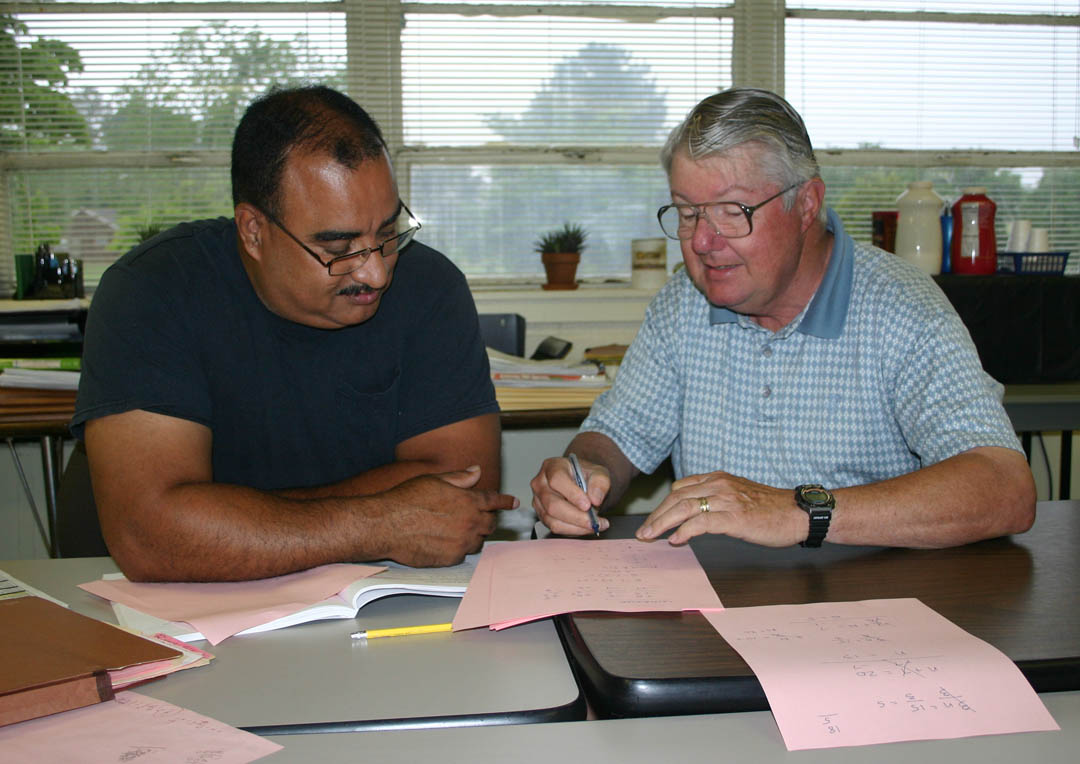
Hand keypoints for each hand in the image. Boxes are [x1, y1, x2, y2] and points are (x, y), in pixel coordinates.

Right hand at [379, 466, 517, 565]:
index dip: (505, 501)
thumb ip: (459, 478)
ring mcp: (462, 542)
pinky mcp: (451, 558)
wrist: (387, 525)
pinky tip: (442, 542)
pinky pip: (462, 555)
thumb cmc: (407, 499)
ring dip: (472, 535)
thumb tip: (476, 471)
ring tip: (453, 530)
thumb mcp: (434, 480)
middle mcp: (469, 521)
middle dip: (486, 519)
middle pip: (490, 523)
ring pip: (478, 541)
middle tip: (474, 517)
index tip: (513, 502)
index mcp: (468, 500)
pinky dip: (457, 549)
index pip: (494, 500)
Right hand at [530, 456, 610, 535]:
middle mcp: (540, 483)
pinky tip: (585, 528)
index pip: (557, 480)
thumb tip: (595, 499)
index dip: (572, 494)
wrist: (580, 483)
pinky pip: (554, 527)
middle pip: (552, 504)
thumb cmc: (586, 475)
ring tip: (594, 525)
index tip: (588, 505)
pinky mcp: (541, 515)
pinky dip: (572, 530)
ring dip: (575, 526)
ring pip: (552, 519)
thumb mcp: (598, 473)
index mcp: (552, 466)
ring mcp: (538, 500)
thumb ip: (600, 483)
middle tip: (594, 522)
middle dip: (576, 517)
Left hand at [635, 471, 806, 546]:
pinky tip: (676, 540)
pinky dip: (685, 531)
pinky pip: (702, 522)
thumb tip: (691, 517)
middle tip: (643, 532)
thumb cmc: (770, 508)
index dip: (663, 506)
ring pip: (684, 507)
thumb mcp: (738, 496)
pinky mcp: (735, 517)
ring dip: (662, 523)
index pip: (680, 488)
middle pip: (677, 497)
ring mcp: (726, 500)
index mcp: (718, 478)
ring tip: (650, 536)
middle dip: (656, 516)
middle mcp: (719, 485)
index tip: (653, 521)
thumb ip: (715, 500)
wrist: (797, 513)